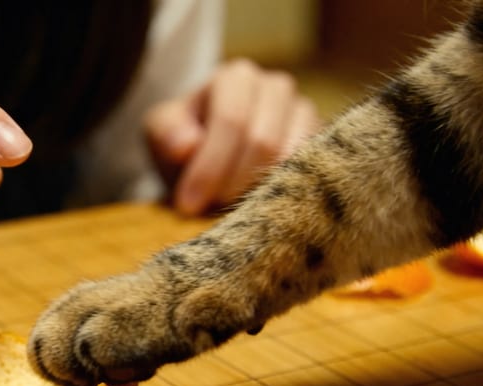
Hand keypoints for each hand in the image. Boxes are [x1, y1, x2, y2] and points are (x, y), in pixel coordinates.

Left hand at [144, 58, 318, 214]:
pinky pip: (310, 173)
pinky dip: (281, 194)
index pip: (231, 120)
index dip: (210, 166)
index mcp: (235, 77)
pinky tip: (255, 206)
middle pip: (263, 141)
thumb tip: (186, 147)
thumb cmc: (184, 141)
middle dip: (230, 183)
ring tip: (227, 209)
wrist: (209, 154)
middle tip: (206, 210)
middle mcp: (276, 87)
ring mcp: (304, 113)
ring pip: (289, 159)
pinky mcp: (321, 143)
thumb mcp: (162, 134)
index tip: (187, 204)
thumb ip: (166, 135)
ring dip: (255, 192)